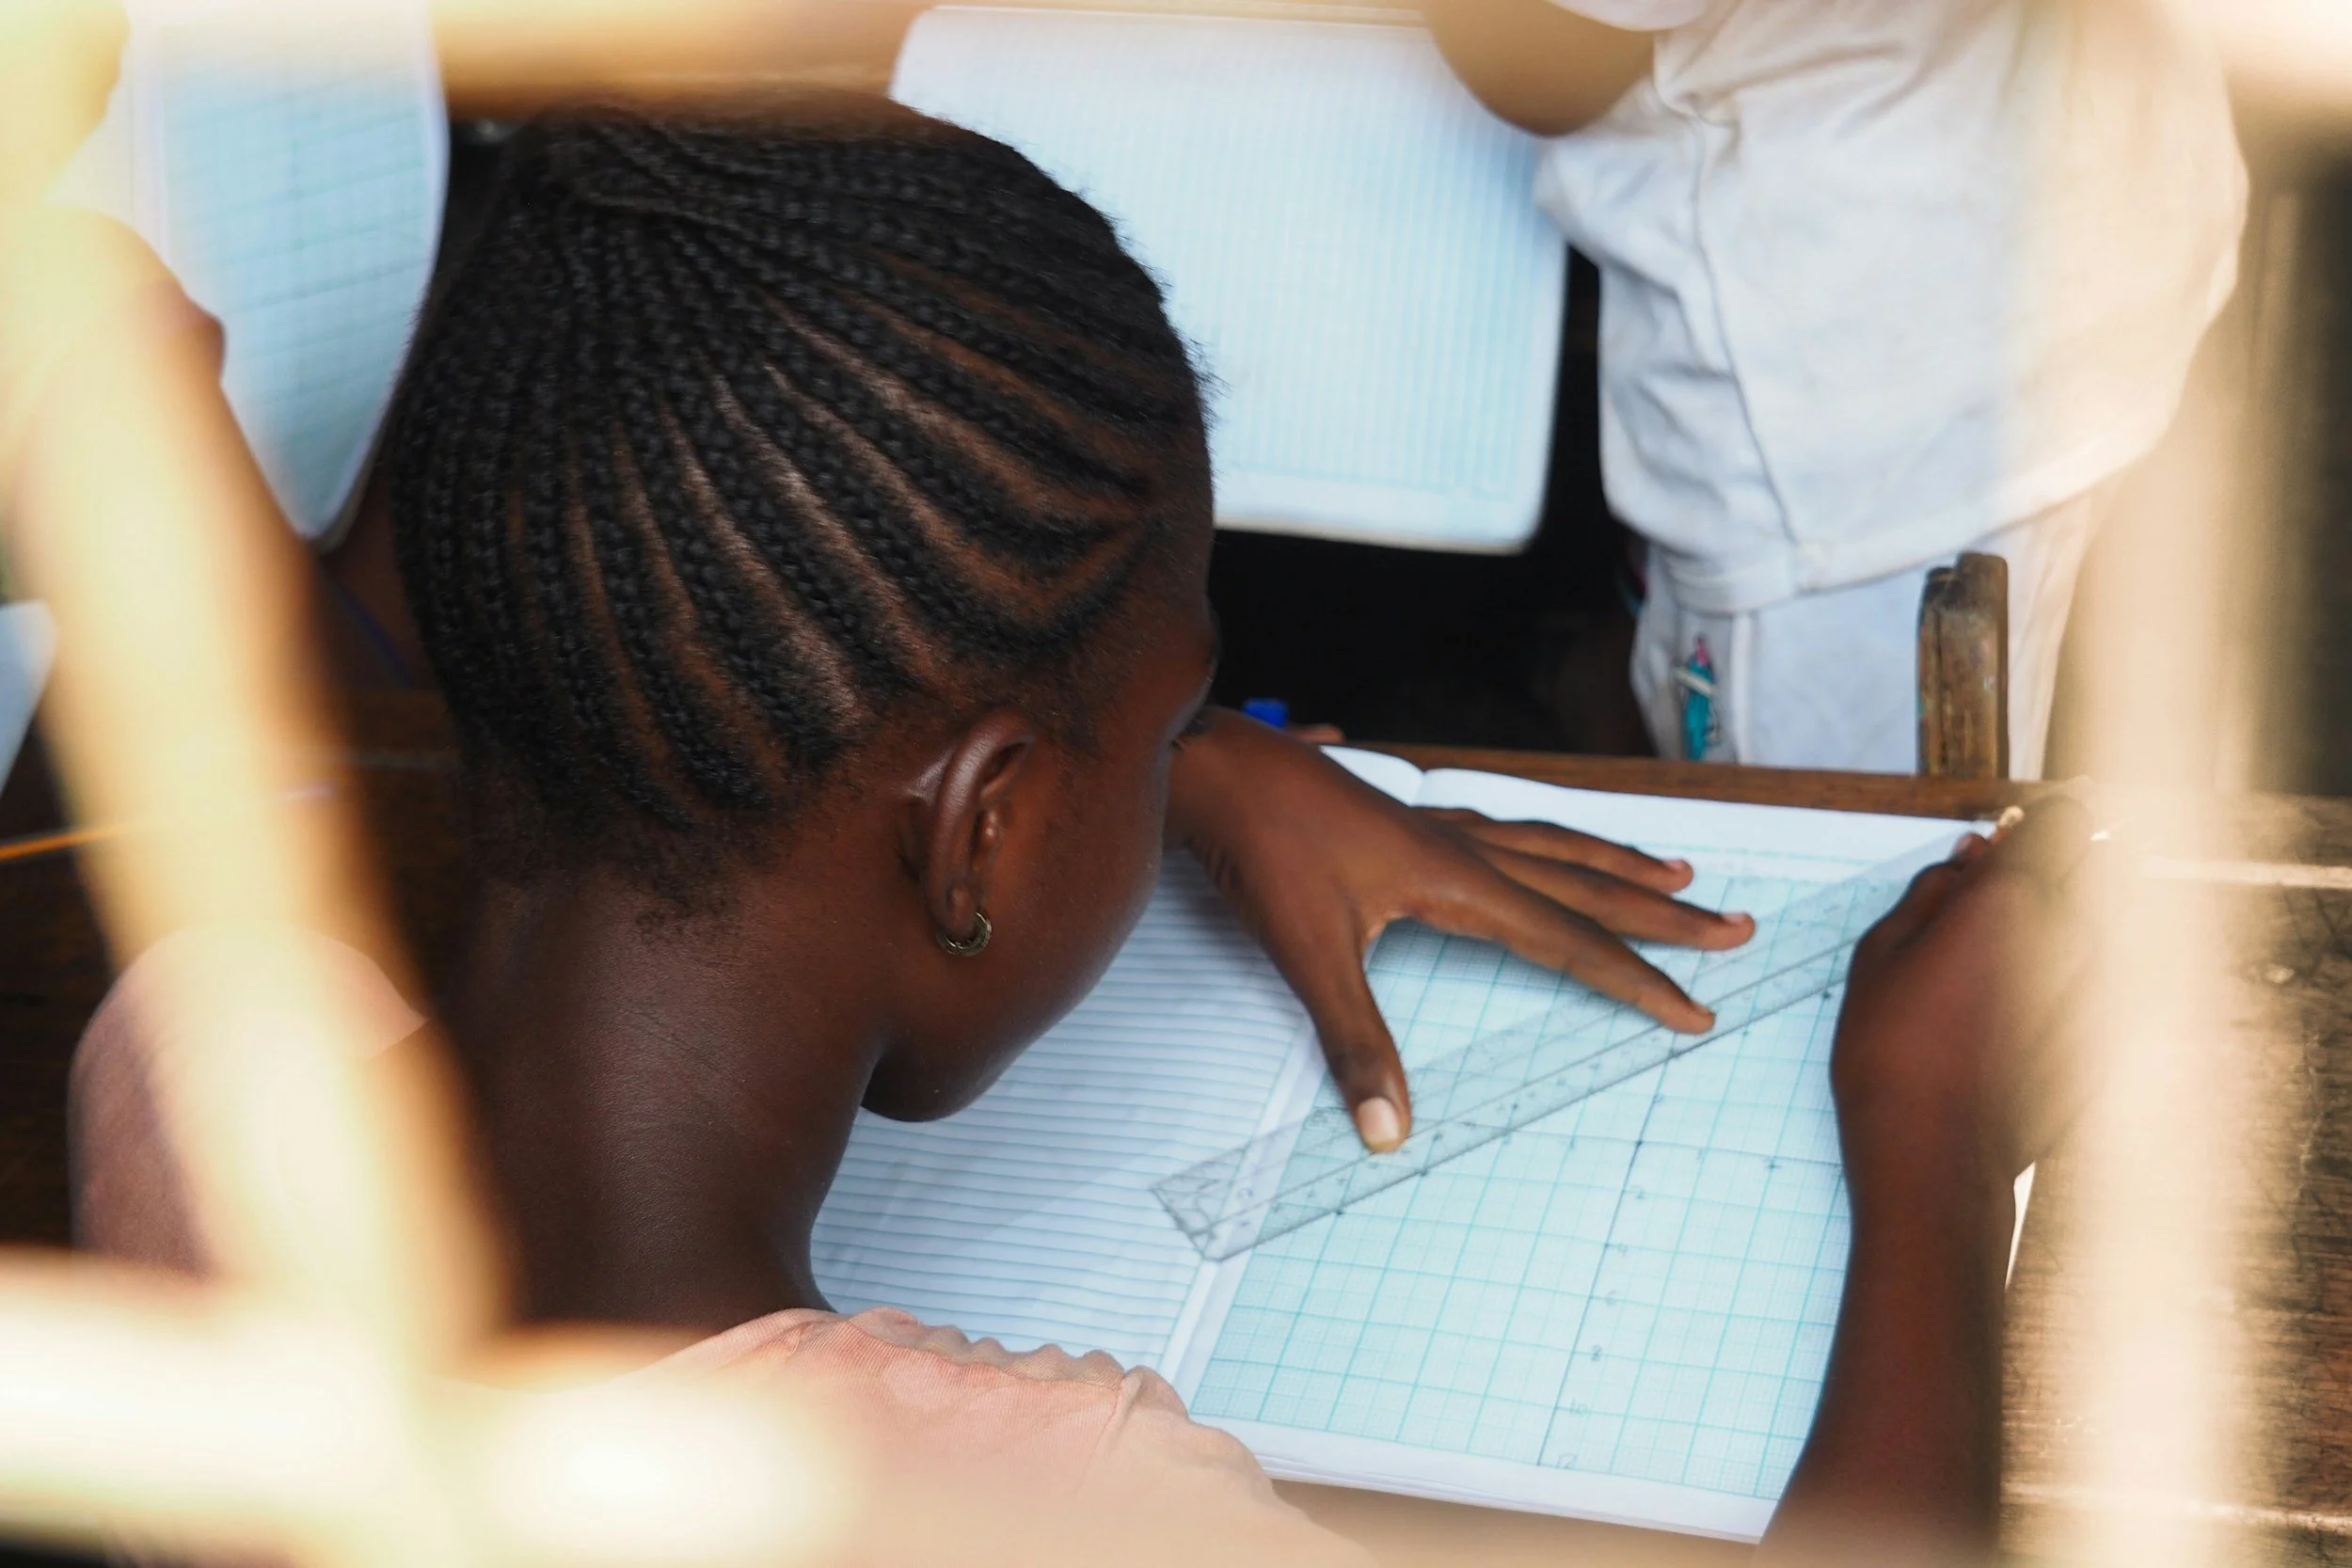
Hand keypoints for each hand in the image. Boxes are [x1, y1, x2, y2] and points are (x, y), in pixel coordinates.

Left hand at [1166, 709, 1752, 1150]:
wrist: (1209, 765)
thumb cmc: (1260, 850)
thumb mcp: (1308, 954)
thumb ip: (1354, 1044)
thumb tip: (1389, 1130)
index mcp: (1458, 880)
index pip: (1570, 942)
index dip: (1637, 981)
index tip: (1697, 1011)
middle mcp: (1461, 844)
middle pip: (1583, 885)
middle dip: (1662, 913)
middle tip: (1734, 927)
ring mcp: (1432, 822)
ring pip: (1549, 842)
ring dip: (1613, 863)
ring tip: (1669, 869)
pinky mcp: (1399, 813)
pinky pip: (1500, 822)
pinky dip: (1541, 833)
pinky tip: (1535, 832)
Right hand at [1830, 800, 2096, 1202]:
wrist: (1936, 1159)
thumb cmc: (1892, 1057)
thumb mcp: (1879, 956)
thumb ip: (1931, 891)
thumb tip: (1970, 856)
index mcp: (2014, 901)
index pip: (2062, 820)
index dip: (2036, 821)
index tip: (2008, 838)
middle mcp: (2075, 936)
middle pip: (2103, 863)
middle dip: (2064, 864)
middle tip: (2008, 895)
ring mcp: (2101, 990)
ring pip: (2108, 924)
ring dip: (2070, 923)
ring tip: (2004, 963)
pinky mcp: (2108, 1036)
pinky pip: (2102, 983)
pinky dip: (2071, 980)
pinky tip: (2014, 1017)